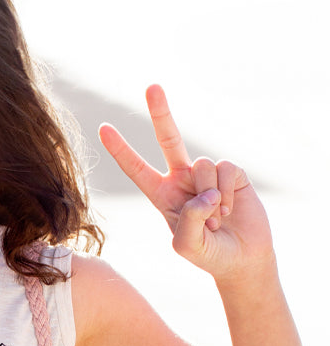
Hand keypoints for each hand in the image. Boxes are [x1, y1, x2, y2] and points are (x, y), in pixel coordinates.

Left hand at [99, 85, 274, 280]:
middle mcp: (183, 179)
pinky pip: (225, 168)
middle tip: (152, 86)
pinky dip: (226, 191)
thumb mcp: (187, 245)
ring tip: (215, 219)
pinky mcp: (232, 173)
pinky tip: (229, 208)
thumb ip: (189, 219)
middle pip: (169, 139)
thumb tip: (204, 191)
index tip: (103, 128)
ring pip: (201, 165)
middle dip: (161, 112)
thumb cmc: (208, 254)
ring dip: (209, 196)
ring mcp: (207, 174)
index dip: (121, 150)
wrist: (242, 259)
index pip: (137, 169)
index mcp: (162, 195)